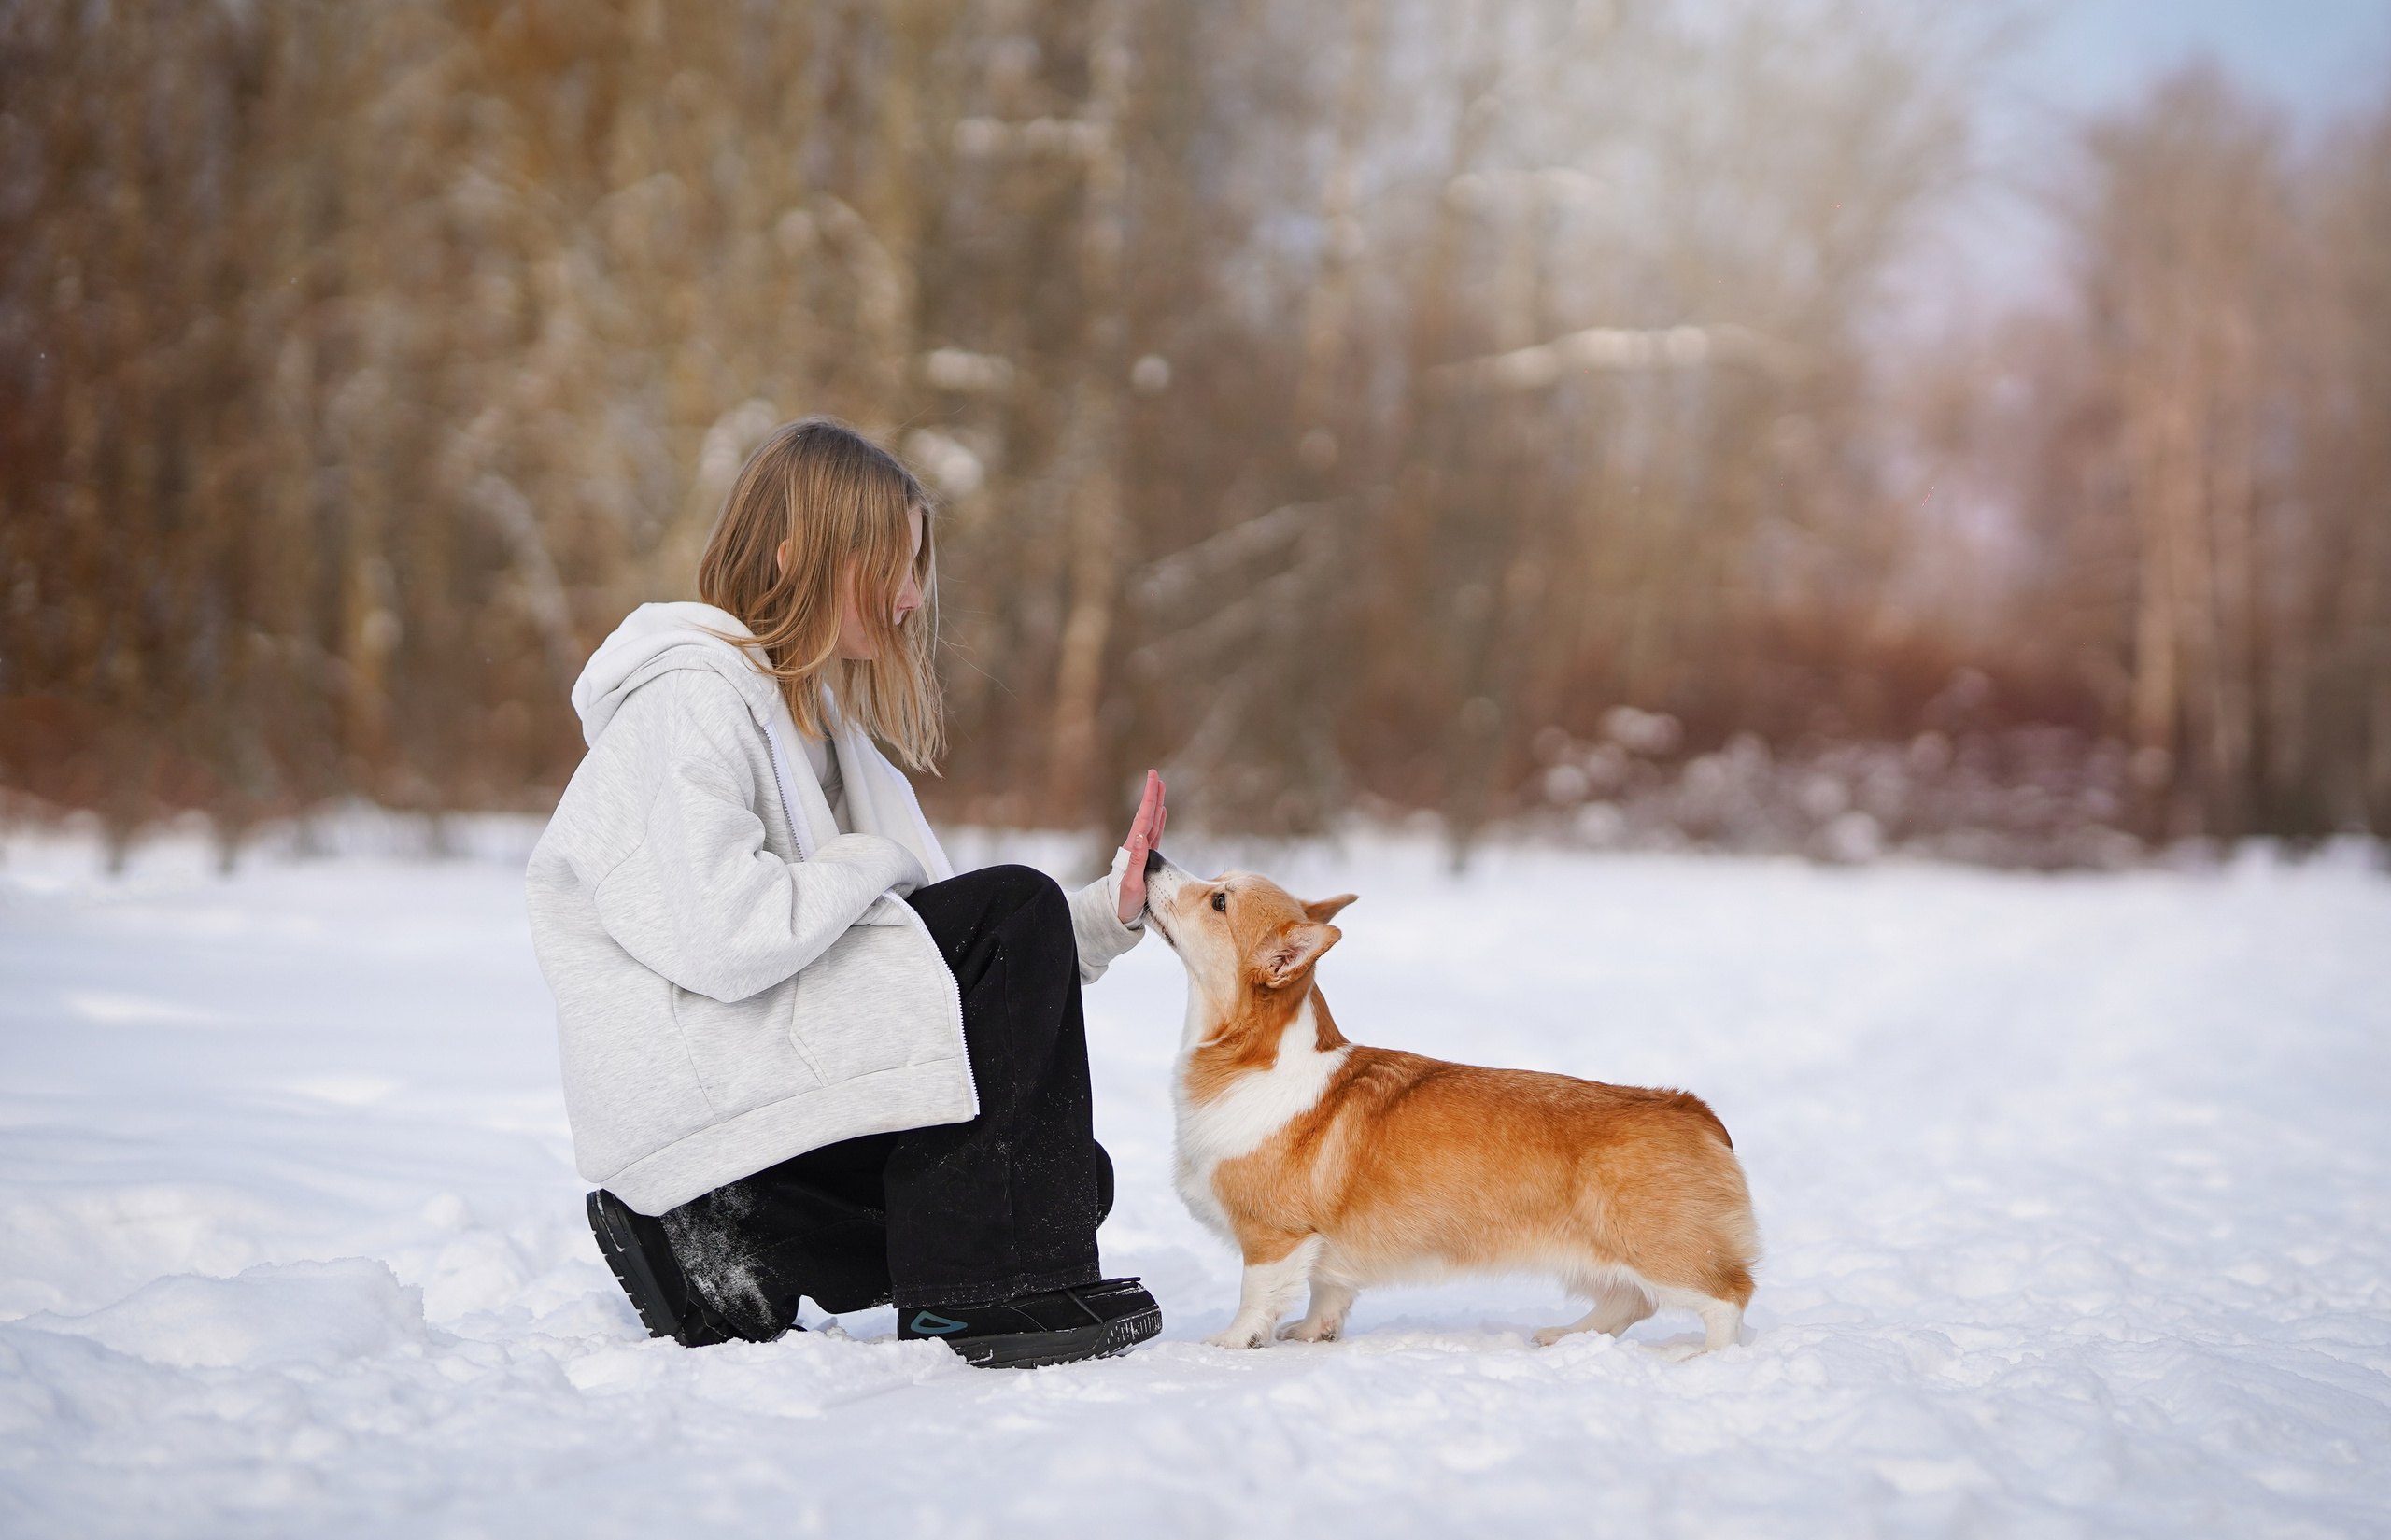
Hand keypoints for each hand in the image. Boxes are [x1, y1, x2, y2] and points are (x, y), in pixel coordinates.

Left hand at [1116, 769, 1167, 923]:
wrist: (1116, 917)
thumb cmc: (1124, 905)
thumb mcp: (1131, 886)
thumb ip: (1136, 861)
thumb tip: (1142, 836)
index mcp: (1132, 851)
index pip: (1143, 819)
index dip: (1149, 798)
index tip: (1154, 778)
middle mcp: (1135, 848)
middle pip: (1146, 816)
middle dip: (1151, 795)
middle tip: (1155, 775)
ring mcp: (1140, 852)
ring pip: (1150, 822)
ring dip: (1155, 805)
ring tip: (1160, 789)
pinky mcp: (1145, 859)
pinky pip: (1154, 834)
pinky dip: (1158, 821)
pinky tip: (1161, 813)